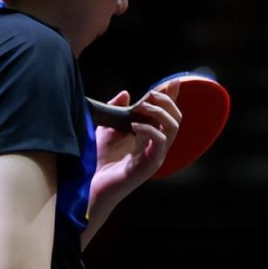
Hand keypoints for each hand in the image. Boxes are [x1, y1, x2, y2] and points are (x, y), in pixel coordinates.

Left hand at [90, 80, 181, 202]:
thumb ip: (116, 111)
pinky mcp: (150, 165)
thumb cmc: (98, 162)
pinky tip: (134, 125)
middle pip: (177, 118)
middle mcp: (156, 147)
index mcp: (150, 138)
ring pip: (173, 128)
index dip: (172, 97)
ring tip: (142, 106)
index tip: (172, 81)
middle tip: (152, 92)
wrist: (90, 187)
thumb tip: (125, 93)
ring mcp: (155, 156)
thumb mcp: (106, 129)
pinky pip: (160, 142)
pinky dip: (150, 129)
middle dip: (168, 101)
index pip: (168, 114)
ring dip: (160, 112)